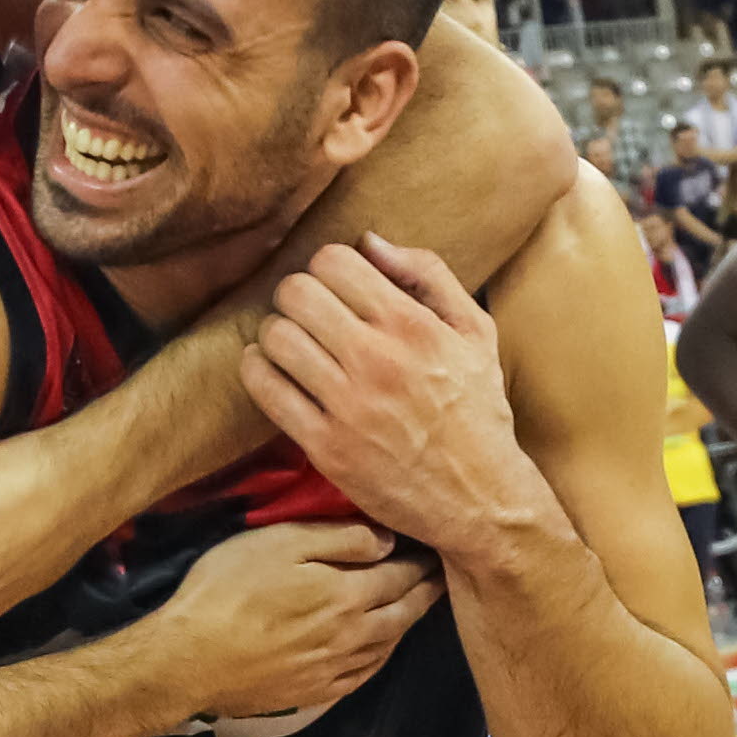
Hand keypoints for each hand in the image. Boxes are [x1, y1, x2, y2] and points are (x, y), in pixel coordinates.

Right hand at [137, 520, 444, 720]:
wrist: (188, 660)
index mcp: (349, 593)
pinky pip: (365, 673)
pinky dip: (382, 656)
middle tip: (443, 574)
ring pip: (389, 644)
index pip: (402, 573)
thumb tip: (387, 541)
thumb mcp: (278, 543)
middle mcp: (355, 634)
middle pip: (405, 611)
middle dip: (427, 590)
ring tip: (417, 606)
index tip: (438, 545)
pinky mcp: (317, 692)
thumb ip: (338, 539)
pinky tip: (381, 648)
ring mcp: (337, 668)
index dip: (422, 559)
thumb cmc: (227, 590)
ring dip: (408, 623)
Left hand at [239, 238, 541, 556]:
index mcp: (413, 325)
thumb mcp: (475, 331)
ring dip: (276, 333)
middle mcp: (378, 360)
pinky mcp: (325, 445)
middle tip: (308, 313)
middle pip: (295, 292)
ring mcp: (348, 405)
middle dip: (296, 295)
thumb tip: (369, 240)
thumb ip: (428, 275)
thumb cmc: (477, 409)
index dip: (327, 267)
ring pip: (275, 337)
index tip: (336, 287)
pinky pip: (265, 389)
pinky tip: (273, 370)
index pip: (334, 260)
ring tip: (293, 343)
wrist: (479, 496)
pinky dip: (258, 371)